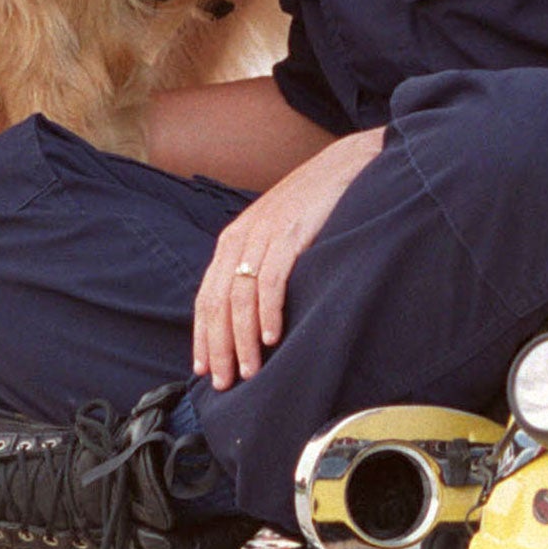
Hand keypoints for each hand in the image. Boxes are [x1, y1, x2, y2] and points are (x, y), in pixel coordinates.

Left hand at [193, 128, 381, 389]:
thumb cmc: (312, 206)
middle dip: (219, 346)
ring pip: (241, 296)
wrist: (344, 166)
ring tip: (250, 370)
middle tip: (226, 383)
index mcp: (232, 241)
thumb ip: (258, 266)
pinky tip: (271, 337)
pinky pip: (272, 279)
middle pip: (219, 302)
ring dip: (242, 338)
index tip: (204, 369)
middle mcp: (241, 238)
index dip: (203, 336)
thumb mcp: (274, 235)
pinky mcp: (290, 233)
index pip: (206, 297)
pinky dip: (268, 311)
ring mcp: (265, 235)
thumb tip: (248, 316)